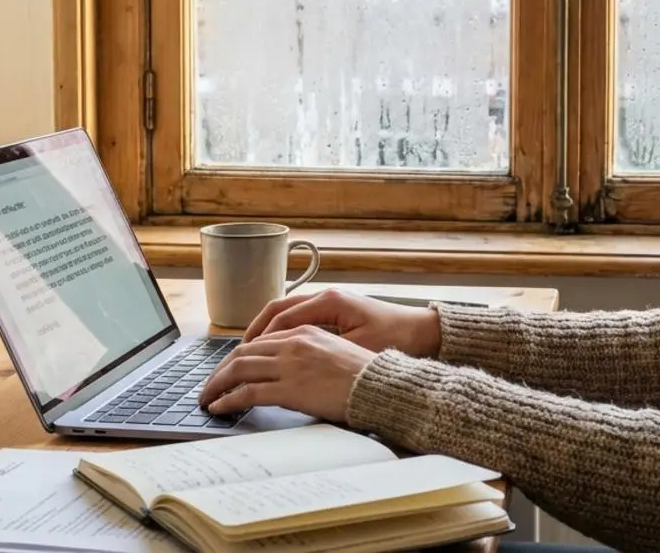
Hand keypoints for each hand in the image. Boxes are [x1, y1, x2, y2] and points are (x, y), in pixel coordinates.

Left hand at [197, 325, 377, 422]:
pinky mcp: (289, 389)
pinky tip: (219, 407)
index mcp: (304, 332)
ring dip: (217, 384)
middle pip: (242, 353)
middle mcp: (293, 343)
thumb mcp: (333, 350)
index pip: (258, 341)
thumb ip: (306, 352)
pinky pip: (247, 393)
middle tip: (209, 385)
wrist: (379, 385)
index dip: (237, 356)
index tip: (227, 368)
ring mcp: (289, 365)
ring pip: (238, 370)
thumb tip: (286, 368)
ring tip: (207, 397)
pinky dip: (227, 400)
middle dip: (220, 370)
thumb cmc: (363, 373)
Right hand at [240, 287, 441, 357]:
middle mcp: (325, 297)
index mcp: (329, 302)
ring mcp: (329, 303)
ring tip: (248, 353)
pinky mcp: (335, 312)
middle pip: (277, 310)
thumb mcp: (357, 349)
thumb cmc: (395, 339)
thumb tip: (289, 362)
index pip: (281, 317)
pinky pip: (298, 318)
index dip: (259, 338)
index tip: (243, 357)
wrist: (423, 332)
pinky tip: (275, 349)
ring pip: (285, 313)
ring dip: (266, 332)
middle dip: (254, 332)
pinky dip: (282, 332)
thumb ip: (323, 353)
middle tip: (236, 355)